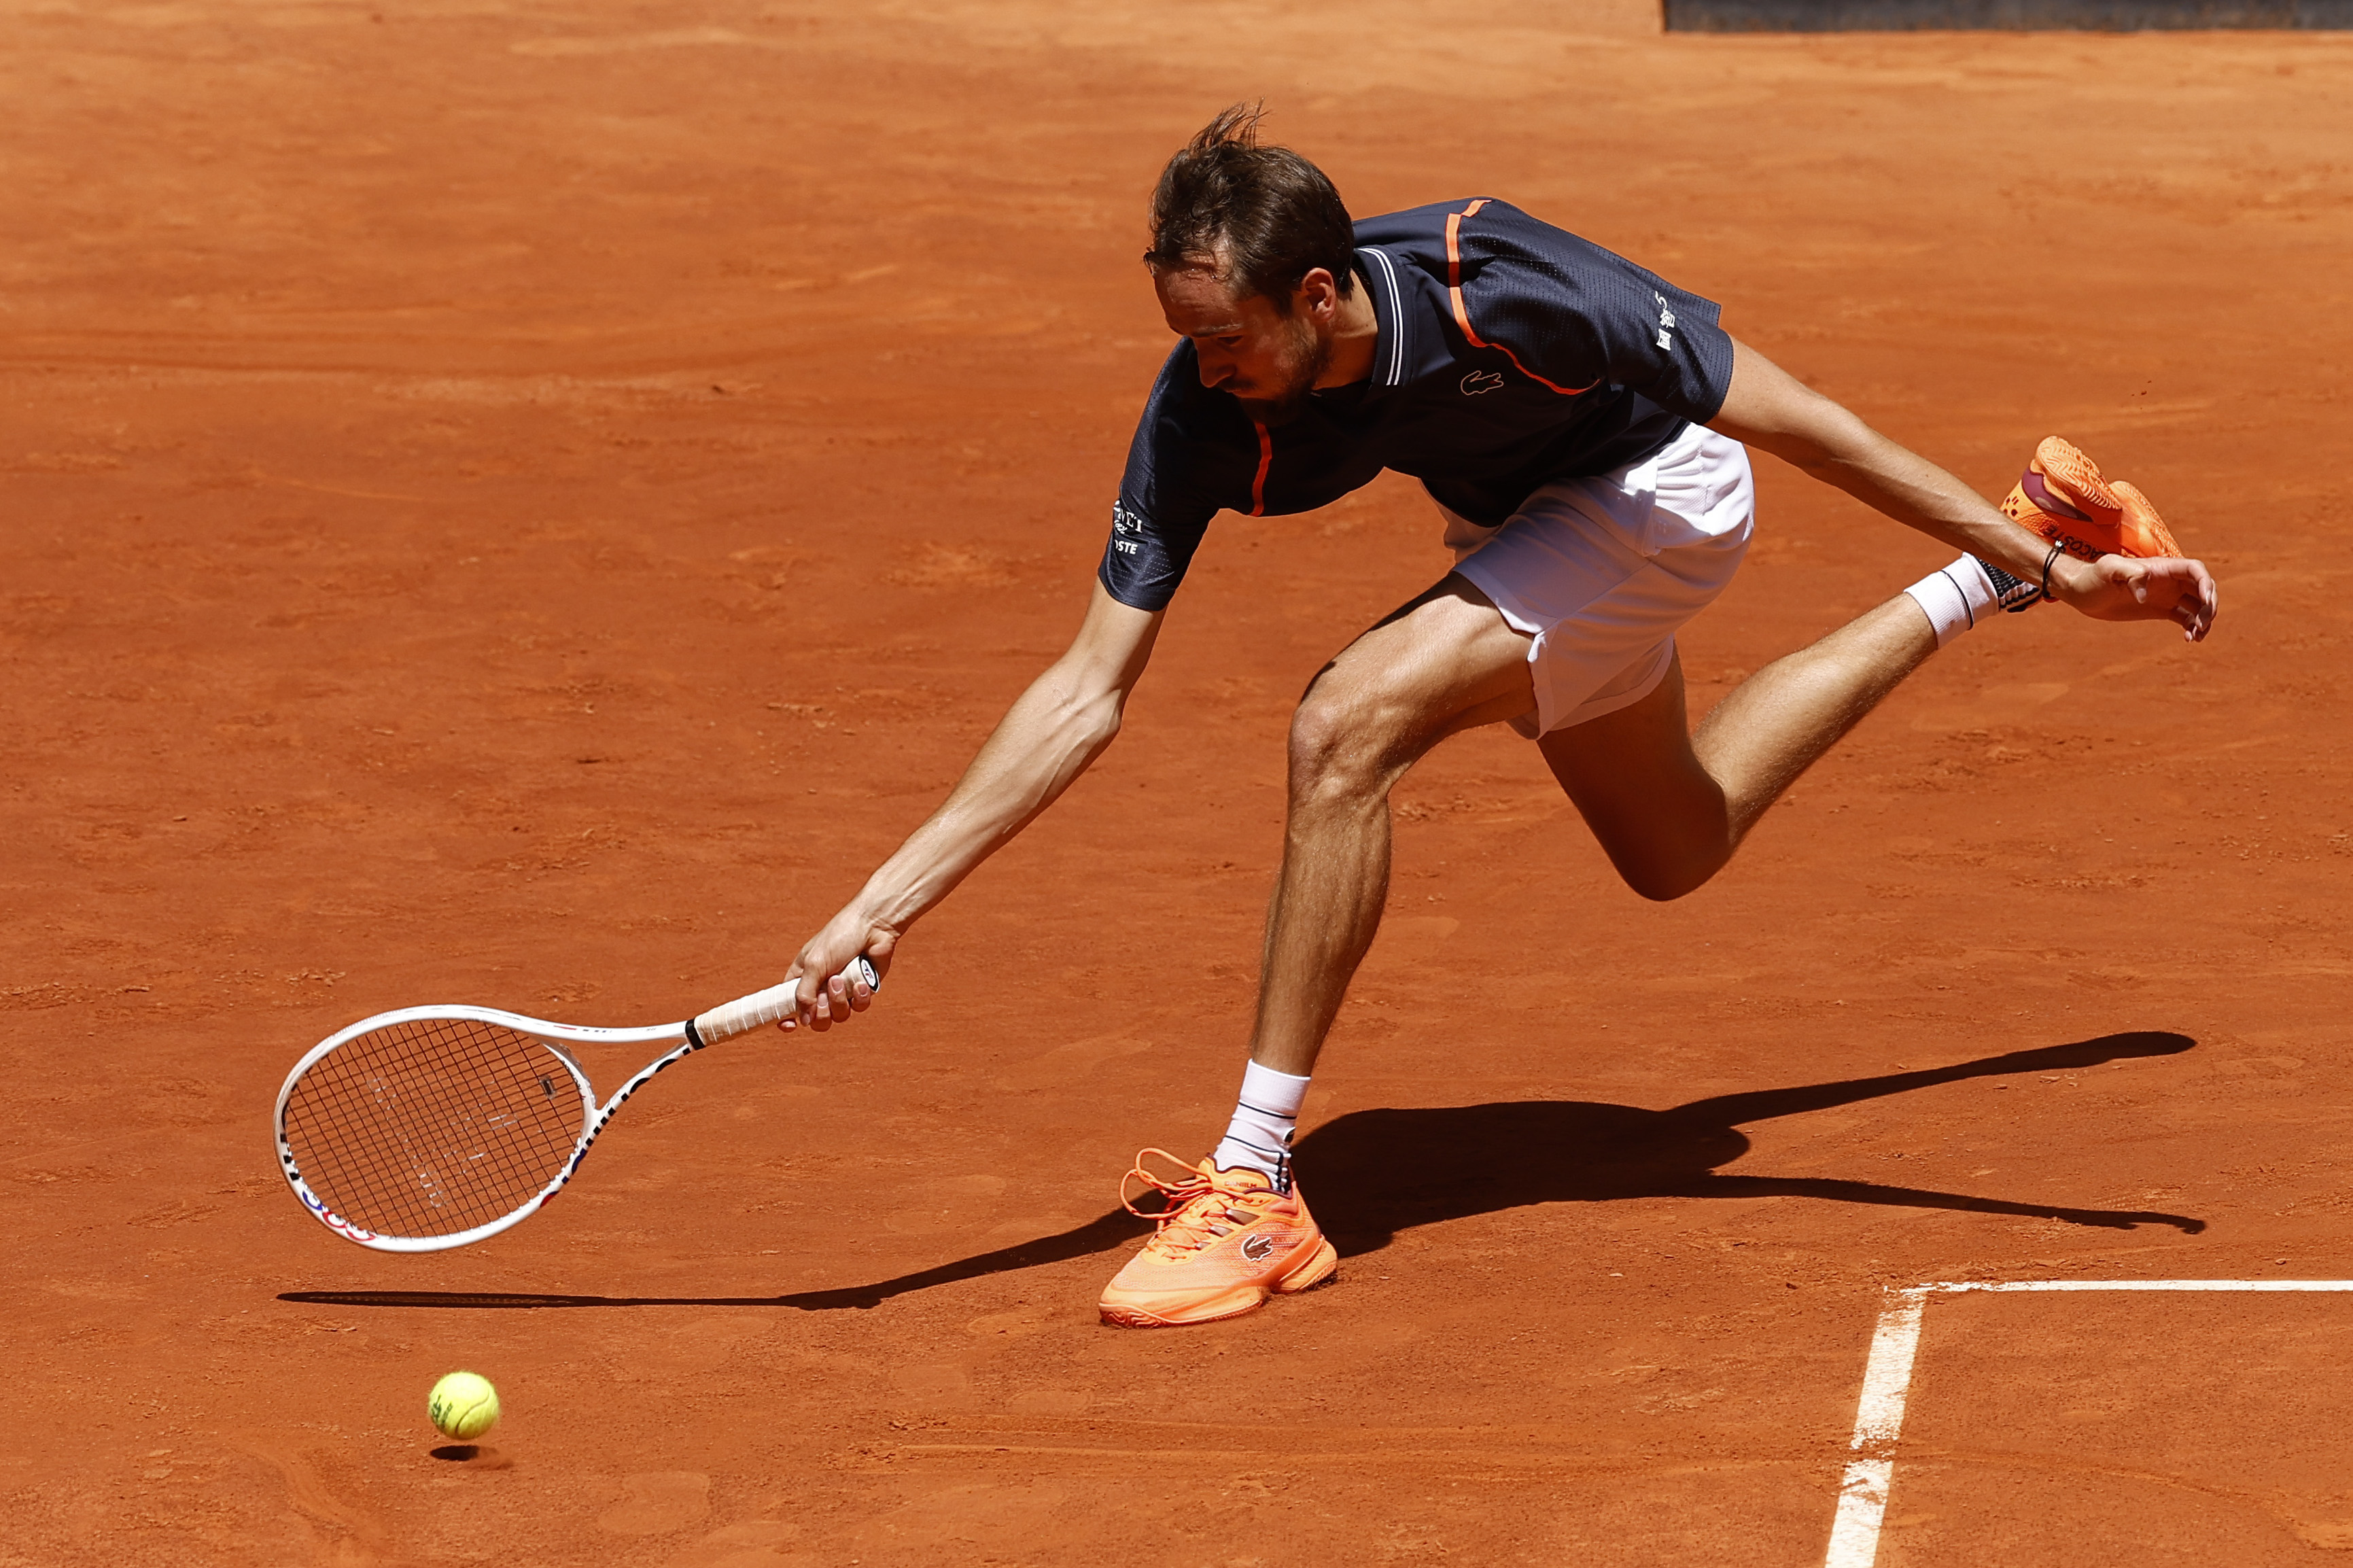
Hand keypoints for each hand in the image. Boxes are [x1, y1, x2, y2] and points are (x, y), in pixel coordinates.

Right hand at [777, 909, 896, 1033]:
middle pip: (816, 1019)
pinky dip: (860, 997)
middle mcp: (821, 987)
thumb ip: (805, 993)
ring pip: (838, 1016)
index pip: (788, 1004)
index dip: (787, 1018)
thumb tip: (803, 1021)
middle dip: (821, 1012)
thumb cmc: (839, 937)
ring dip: (840, 1000)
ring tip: (843, 979)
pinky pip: (859, 1008)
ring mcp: (842, 991)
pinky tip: (861, 982)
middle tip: (825, 994)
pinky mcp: (862, 991)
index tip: (790, 1026)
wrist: (873, 926)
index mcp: (802, 978)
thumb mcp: (815, 963)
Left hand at [2051, 552, 2218, 642]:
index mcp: (2161, 568)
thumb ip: (2129, 574)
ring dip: (2204, 619)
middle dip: (2209, 605)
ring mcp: (2166, 595)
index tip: (2204, 600)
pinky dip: (2192, 627)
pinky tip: (2189, 639)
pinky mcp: (2161, 610)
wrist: (2081, 592)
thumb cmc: (2093, 577)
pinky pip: (2185, 617)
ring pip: (2197, 605)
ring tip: (2196, 635)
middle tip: (2201, 624)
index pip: (2195, 570)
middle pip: (2203, 588)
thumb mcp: (2108, 571)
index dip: (2206, 583)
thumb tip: (2146, 595)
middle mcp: (2168, 580)